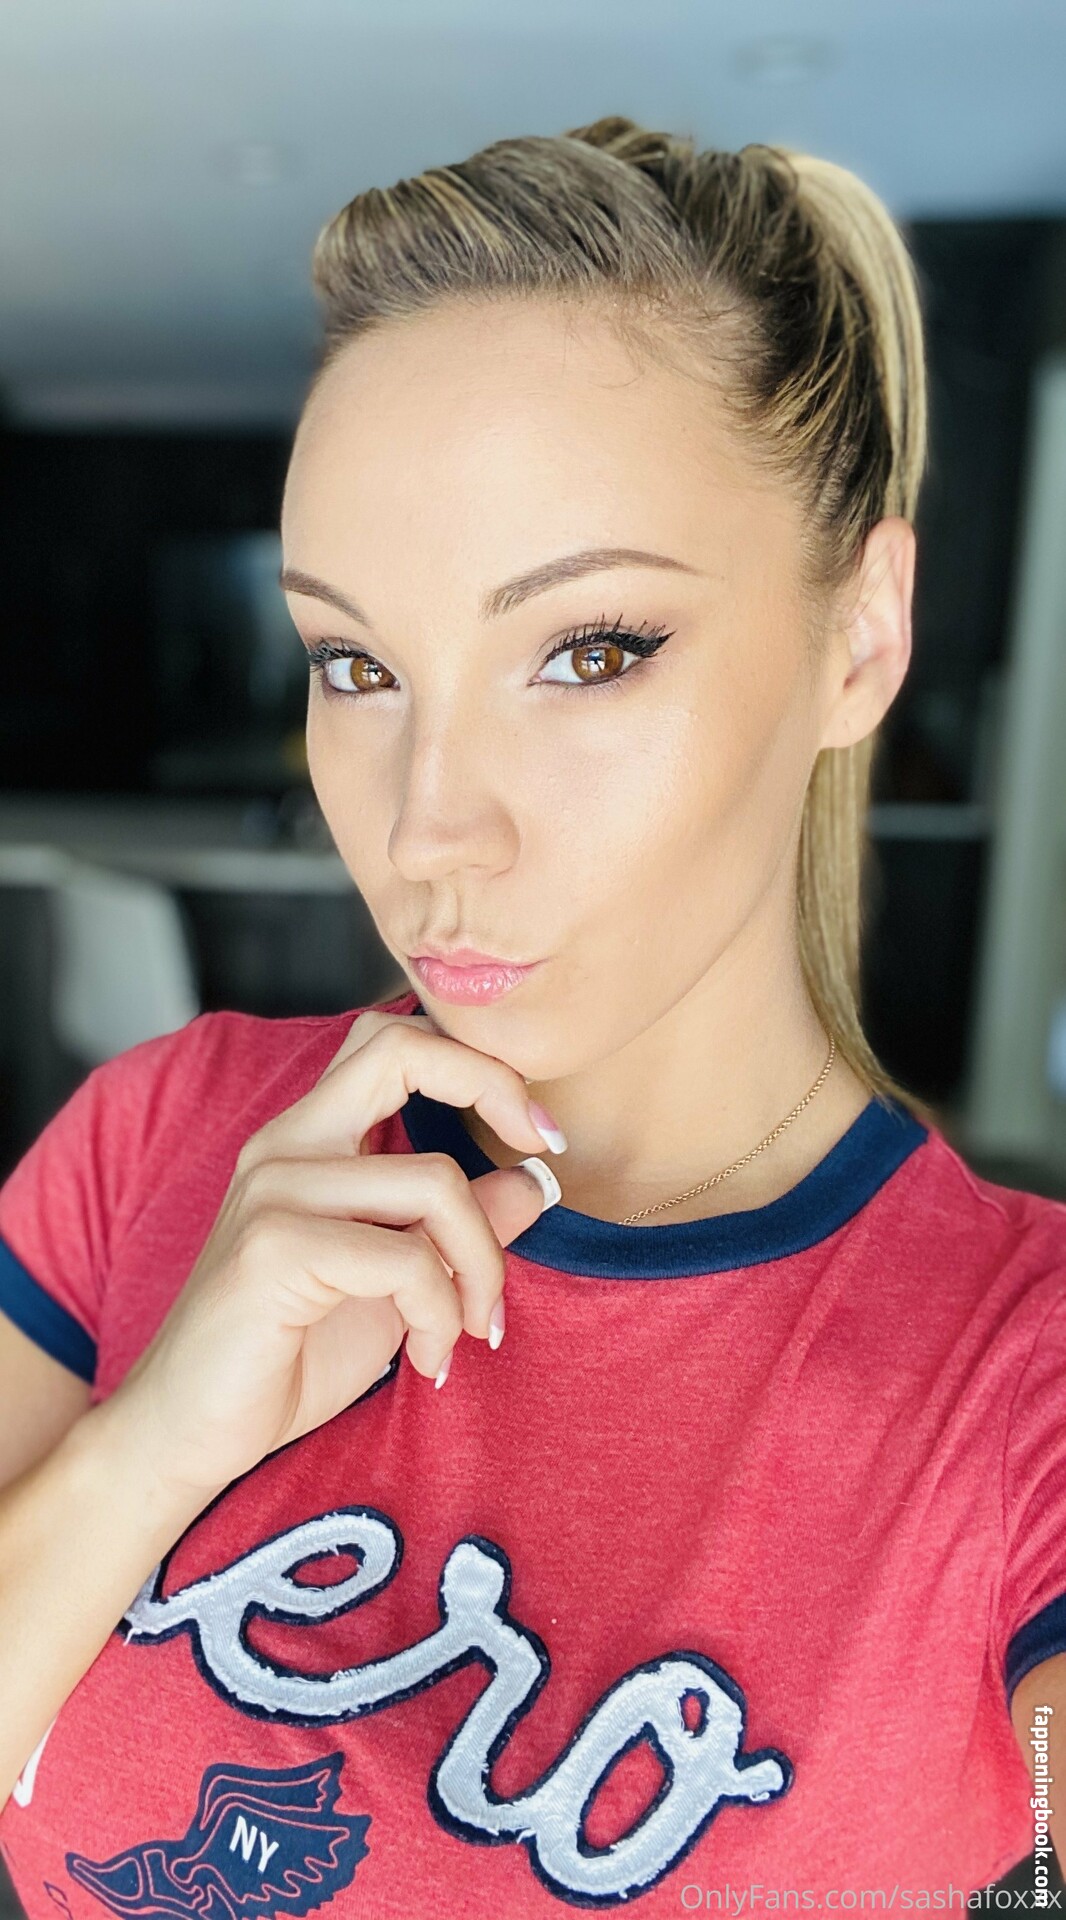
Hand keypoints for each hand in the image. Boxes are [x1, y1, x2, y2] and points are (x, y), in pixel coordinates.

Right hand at [108, 1007, 560, 1503]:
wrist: (190, 1432)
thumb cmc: (288, 1354)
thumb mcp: (396, 1282)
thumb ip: (456, 1225)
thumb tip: (535, 1180)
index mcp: (309, 1136)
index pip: (394, 1040)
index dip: (479, 1065)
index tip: (539, 1132)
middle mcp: (286, 1144)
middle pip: (403, 1051)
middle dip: (496, 1090)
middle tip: (545, 1159)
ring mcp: (275, 1192)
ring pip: (435, 1184)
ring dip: (480, 1268)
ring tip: (469, 1330)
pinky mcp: (274, 1249)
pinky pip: (408, 1261)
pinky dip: (441, 1315)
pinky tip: (428, 1358)